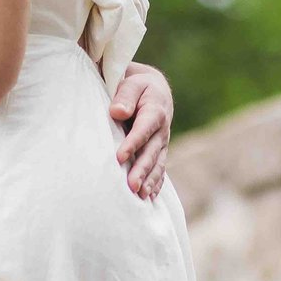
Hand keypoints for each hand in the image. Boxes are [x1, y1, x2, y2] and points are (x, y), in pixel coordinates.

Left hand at [109, 62, 172, 198]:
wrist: (154, 89)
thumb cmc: (137, 85)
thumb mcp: (132, 83)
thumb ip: (125, 95)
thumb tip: (118, 112)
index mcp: (155, 110)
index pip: (144, 129)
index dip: (132, 143)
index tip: (119, 157)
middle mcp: (162, 130)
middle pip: (152, 152)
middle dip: (142, 169)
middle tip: (131, 186)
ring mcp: (162, 143)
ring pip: (157, 163)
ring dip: (149, 180)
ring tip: (140, 196)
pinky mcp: (159, 151)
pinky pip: (160, 169)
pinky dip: (156, 183)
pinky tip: (149, 197)